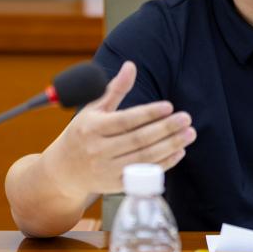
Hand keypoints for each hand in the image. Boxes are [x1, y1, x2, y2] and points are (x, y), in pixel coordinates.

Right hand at [42, 61, 196, 198]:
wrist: (63, 171)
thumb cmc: (82, 134)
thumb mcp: (93, 109)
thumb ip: (115, 89)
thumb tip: (131, 65)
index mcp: (92, 128)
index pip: (125, 120)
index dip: (148, 114)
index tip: (169, 106)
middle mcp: (99, 150)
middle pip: (139, 140)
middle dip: (166, 129)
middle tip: (186, 119)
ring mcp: (107, 170)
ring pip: (145, 158)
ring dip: (171, 146)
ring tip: (189, 133)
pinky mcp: (116, 186)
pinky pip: (144, 175)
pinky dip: (164, 164)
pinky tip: (179, 151)